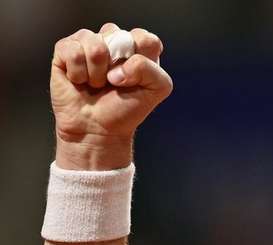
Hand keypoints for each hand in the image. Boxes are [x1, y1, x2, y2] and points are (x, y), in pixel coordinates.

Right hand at [50, 23, 171, 168]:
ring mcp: (88, 43)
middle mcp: (113, 42)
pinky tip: (79, 81)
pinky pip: (73, 51)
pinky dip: (78, 73)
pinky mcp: (65, 50)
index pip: (144, 38)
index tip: (136, 79)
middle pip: (116, 35)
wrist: (97, 130)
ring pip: (94, 44)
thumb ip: (150, 70)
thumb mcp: (156, 90)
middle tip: (114, 83)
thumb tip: (117, 69)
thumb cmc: (126, 110)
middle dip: (117, 66)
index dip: (141, 58)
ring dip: (97, 73)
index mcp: (138, 49)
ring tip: (97, 84)